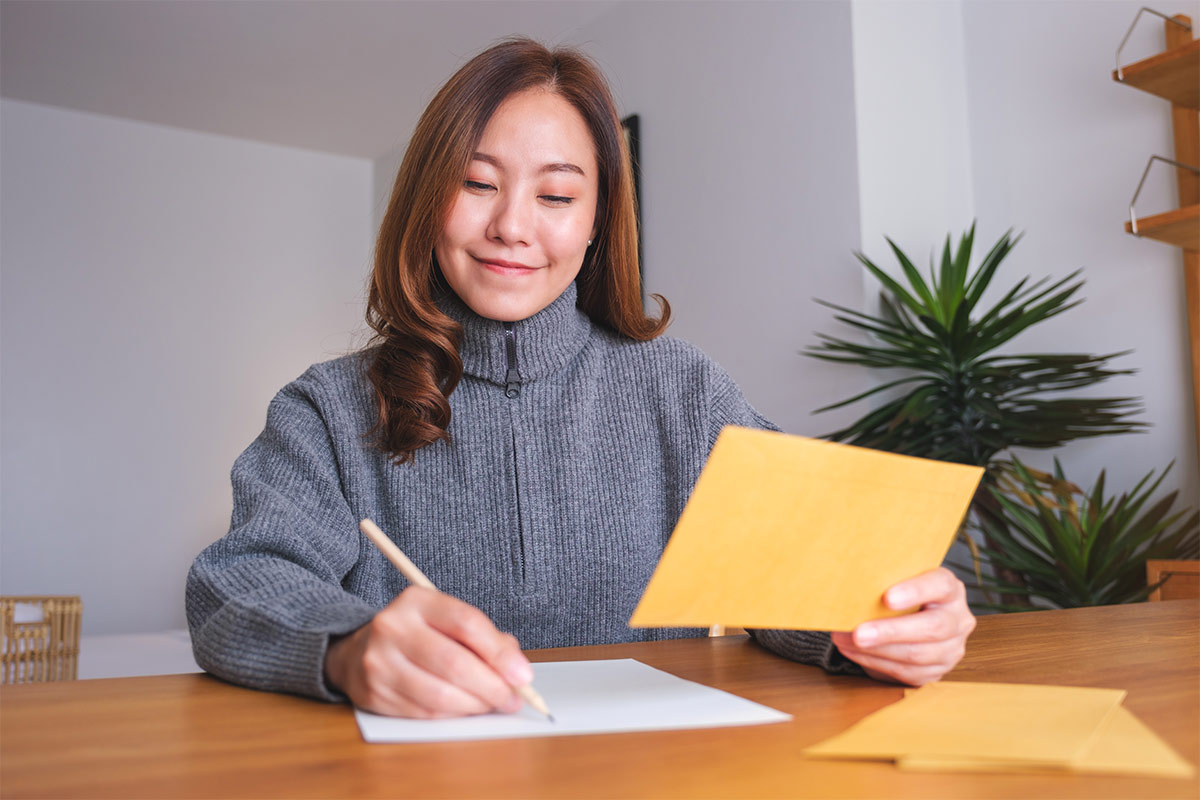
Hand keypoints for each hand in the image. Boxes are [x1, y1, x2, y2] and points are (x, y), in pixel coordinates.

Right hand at [324, 586, 531, 717]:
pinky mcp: (374, 694)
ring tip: (491, 704)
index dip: (500, 653)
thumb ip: (484, 637)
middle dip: (492, 686)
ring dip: (475, 705)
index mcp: (416, 601)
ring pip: (440, 694)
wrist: (358, 650)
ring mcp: (379, 662)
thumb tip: (516, 669)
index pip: (466, 623)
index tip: (522, 675)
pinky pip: (425, 712)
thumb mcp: (446, 620)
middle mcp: (393, 628)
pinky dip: (453, 715)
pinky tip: (464, 709)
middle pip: (454, 663)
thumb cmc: (417, 635)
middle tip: (512, 698)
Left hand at [830, 567, 974, 685]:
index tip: (887, 598)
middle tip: (859, 633)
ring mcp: (951, 649)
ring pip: (918, 655)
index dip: (915, 591)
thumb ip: (885, 583)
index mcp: (950, 590)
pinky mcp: (937, 671)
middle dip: (891, 631)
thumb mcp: (898, 583)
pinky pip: (906, 672)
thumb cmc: (899, 595)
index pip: (940, 585)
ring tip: (845, 641)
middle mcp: (958, 619)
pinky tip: (854, 652)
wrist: (912, 619)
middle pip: (932, 627)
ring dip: (876, 651)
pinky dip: (875, 662)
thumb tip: (850, 591)